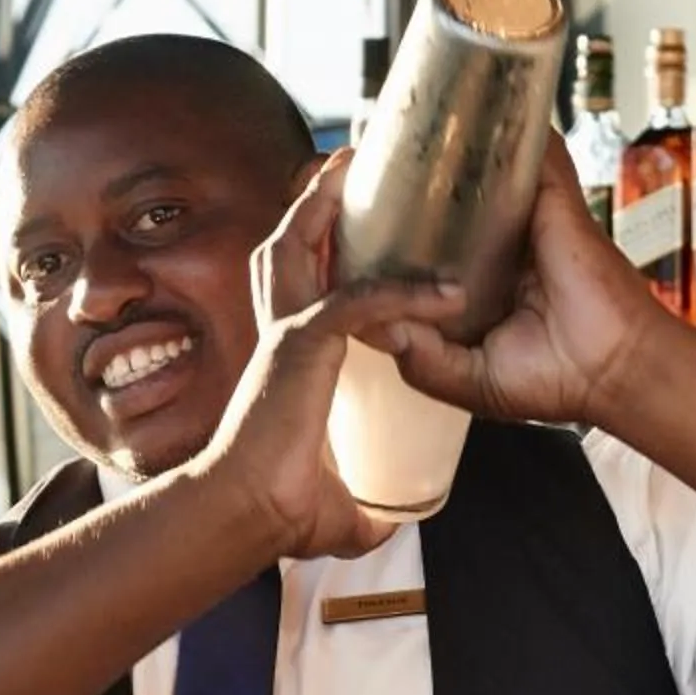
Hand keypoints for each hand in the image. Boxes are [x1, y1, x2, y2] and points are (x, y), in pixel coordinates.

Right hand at [200, 153, 467, 559]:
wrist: (248, 516)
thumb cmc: (278, 512)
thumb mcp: (339, 506)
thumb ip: (365, 508)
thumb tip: (392, 528)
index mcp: (286, 360)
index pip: (300, 287)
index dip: (317, 251)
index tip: (351, 227)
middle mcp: (280, 336)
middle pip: (288, 246)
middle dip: (314, 203)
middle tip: (347, 166)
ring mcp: (287, 336)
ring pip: (304, 248)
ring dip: (332, 208)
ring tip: (361, 170)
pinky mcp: (301, 346)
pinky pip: (357, 301)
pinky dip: (401, 291)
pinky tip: (447, 290)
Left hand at [377, 134, 672, 430]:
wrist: (613, 371)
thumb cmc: (553, 381)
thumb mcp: (464, 379)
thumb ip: (416, 354)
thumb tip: (369, 318)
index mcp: (470, 287)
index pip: (414, 249)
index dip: (373, 236)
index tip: (335, 227)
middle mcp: (492, 246)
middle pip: (435, 201)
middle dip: (392, 186)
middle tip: (349, 176)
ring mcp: (521, 216)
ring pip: (473, 166)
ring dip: (437, 149)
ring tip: (391, 141)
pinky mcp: (548, 197)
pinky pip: (521, 148)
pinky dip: (497, 127)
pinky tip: (456, 114)